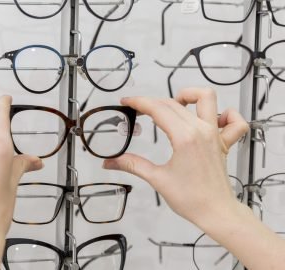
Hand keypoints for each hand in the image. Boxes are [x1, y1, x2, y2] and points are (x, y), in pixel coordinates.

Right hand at [103, 88, 248, 226]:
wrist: (216, 213)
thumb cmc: (190, 199)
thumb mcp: (157, 179)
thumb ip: (132, 165)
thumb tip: (109, 162)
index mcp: (184, 137)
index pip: (158, 109)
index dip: (139, 102)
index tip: (126, 102)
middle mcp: (201, 130)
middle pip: (174, 103)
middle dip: (153, 102)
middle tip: (138, 111)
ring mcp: (216, 134)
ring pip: (206, 99)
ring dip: (189, 96)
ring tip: (175, 105)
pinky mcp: (224, 142)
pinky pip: (234, 121)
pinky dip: (225, 115)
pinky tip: (211, 120)